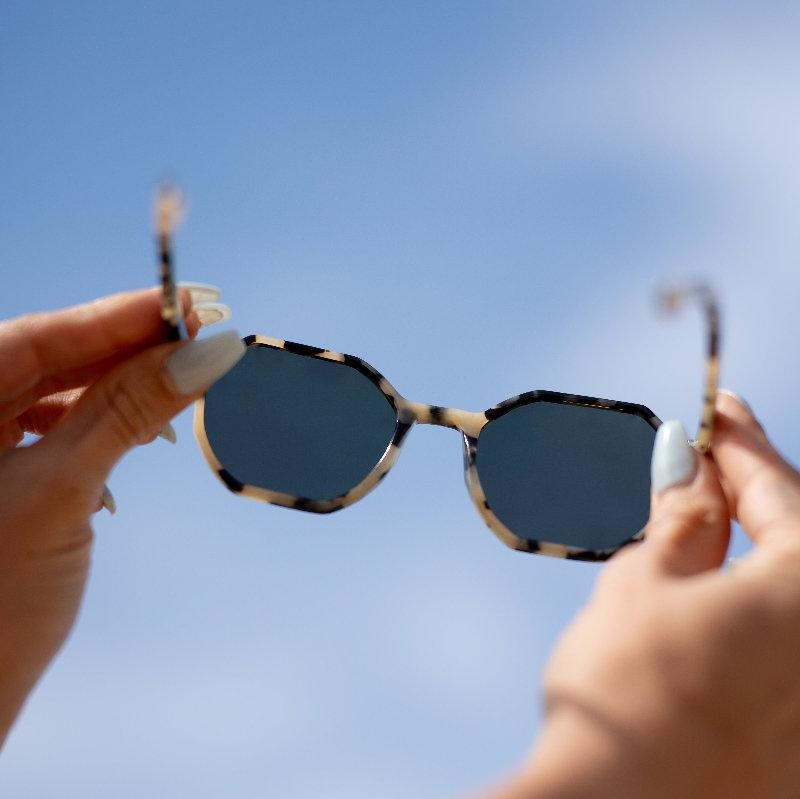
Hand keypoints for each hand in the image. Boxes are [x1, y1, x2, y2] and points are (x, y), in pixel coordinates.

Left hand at [0, 288, 243, 744]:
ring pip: (61, 391)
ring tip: (184, 380)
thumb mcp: (62, 490)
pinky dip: (108, 422)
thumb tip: (206, 353)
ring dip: (124, 385)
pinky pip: (62, 425)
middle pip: (52, 358)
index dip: (117, 316)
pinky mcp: (6, 473)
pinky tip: (146, 424)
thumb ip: (129, 412)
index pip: (37, 336)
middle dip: (129, 349)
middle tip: (202, 336)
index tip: (187, 304)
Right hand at [493, 392, 799, 797]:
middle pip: (799, 538)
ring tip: (709, 514)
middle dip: (753, 490)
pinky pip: (790, 637)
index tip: (717, 410)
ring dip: (755, 545)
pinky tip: (721, 588)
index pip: (780, 490)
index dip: (740, 443)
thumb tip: (687, 461)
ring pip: (795, 588)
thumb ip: (682, 519)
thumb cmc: (624, 697)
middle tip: (708, 457)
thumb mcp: (644, 584)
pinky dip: (761, 599)